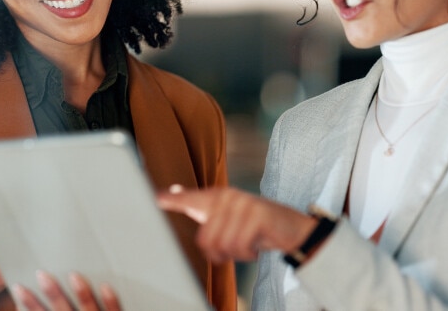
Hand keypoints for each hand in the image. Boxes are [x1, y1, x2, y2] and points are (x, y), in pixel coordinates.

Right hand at [13, 271, 121, 310]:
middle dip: (52, 293)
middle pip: (62, 310)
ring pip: (88, 309)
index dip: (30, 303)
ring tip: (73, 275)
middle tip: (41, 275)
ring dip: (81, 293)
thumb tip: (32, 308)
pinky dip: (110, 301)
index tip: (18, 287)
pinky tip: (105, 286)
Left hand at [157, 186, 318, 263]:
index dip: (172, 200)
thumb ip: (199, 205)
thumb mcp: (228, 217)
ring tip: (247, 245)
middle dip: (220, 252)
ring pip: (223, 245)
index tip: (156, 198)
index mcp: (217, 197)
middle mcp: (228, 196)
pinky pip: (240, 246)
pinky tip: (255, 247)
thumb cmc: (256, 226)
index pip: (189, 199)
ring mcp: (244, 204)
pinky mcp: (258, 215)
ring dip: (236, 254)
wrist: (291, 229)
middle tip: (235, 248)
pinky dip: (247, 254)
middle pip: (206, 239)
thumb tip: (171, 192)